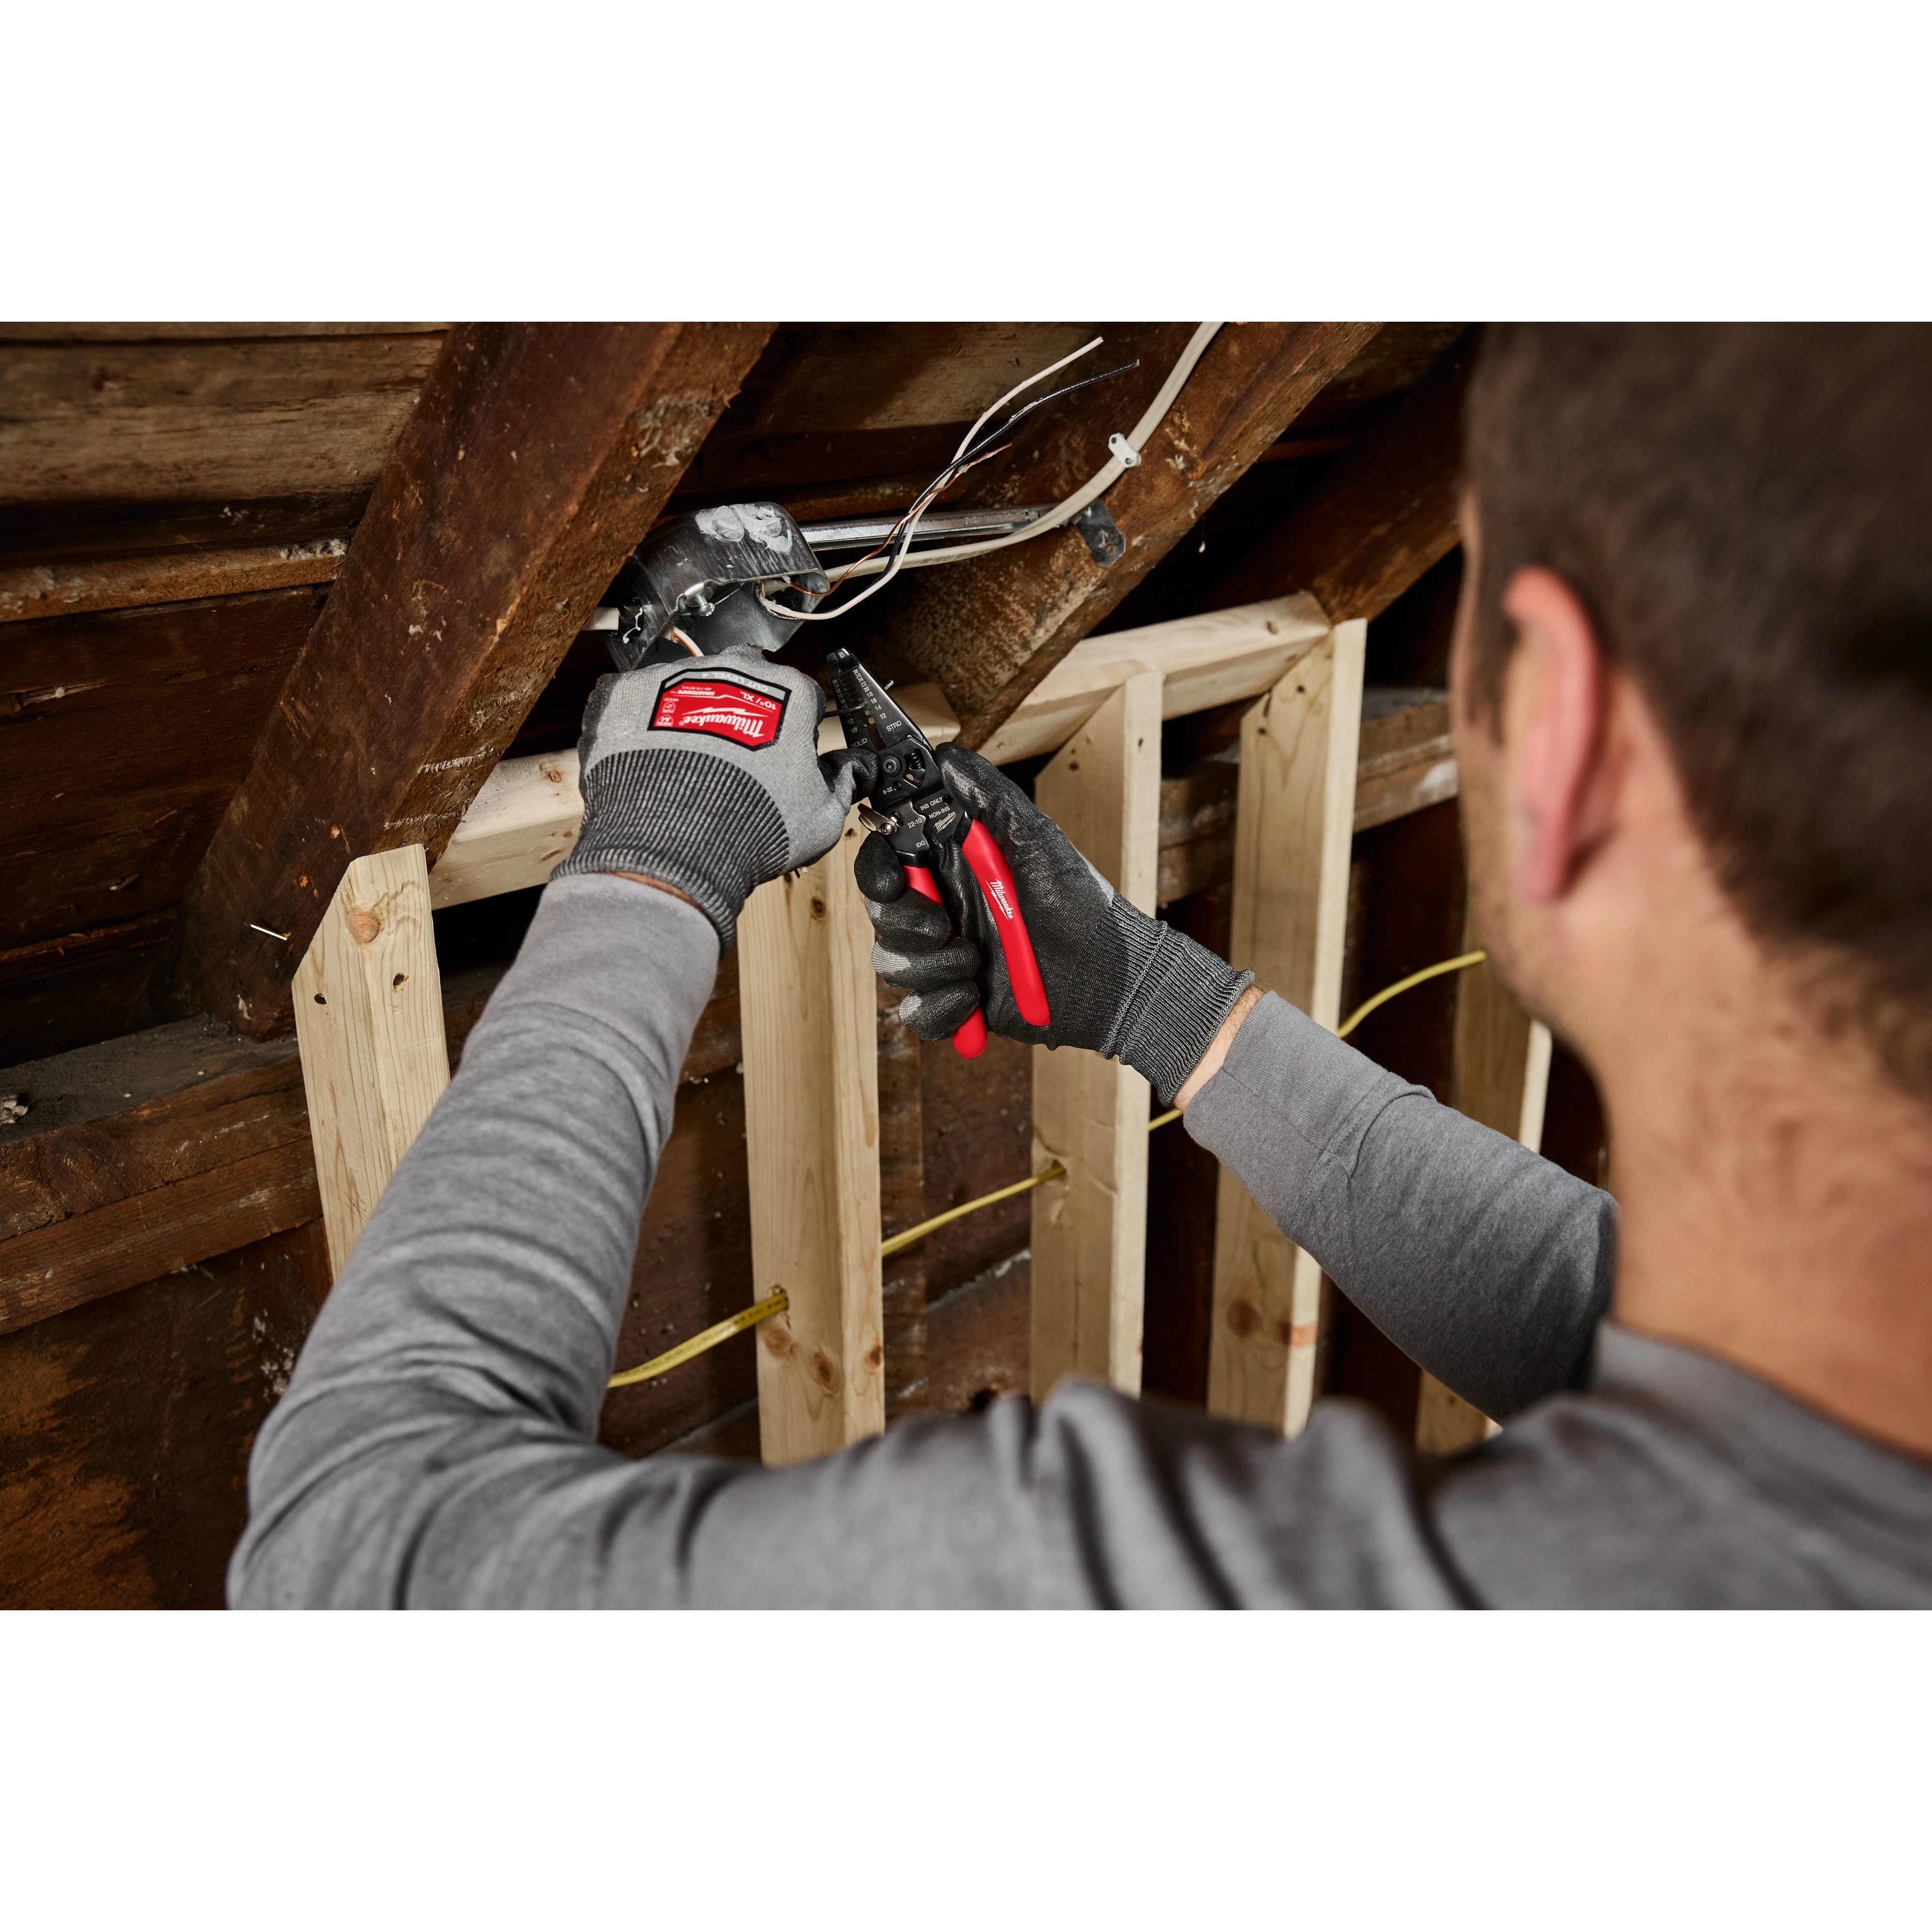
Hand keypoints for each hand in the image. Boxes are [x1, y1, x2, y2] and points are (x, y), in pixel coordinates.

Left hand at [553, 647, 875, 950]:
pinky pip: (636, 700)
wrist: (673, 846)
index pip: (800, 696)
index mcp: (789, 691)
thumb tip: (850, 769)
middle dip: (742, 716)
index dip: (794, 732)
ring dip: (690, 719)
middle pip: (744, 684)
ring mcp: (677, 676)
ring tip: (685, 768)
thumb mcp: (822, 817)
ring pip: (689, 688)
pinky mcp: (627, 691)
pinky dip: (640, 724)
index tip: (782, 758)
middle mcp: (733, 671)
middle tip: (733, 762)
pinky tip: (647, 759)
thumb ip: (842, 783)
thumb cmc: (751, 829)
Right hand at [859, 744, 1252, 1103]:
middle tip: (945, 925)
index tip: (895, 877)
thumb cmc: (1080, 903)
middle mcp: (940, 911)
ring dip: (932, 966)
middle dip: (905, 922)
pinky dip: (941, 1009)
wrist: (1109, 977)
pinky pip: (916, 1014)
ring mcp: (943, 959)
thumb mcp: (1038, 841)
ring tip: (977, 964)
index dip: (877, 870)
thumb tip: (945, 757)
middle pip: (881, 914)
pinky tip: (974, 998)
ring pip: (891, 965)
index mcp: (951, 869)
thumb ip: (990, 798)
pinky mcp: (954, 1004)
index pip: (885, 863)